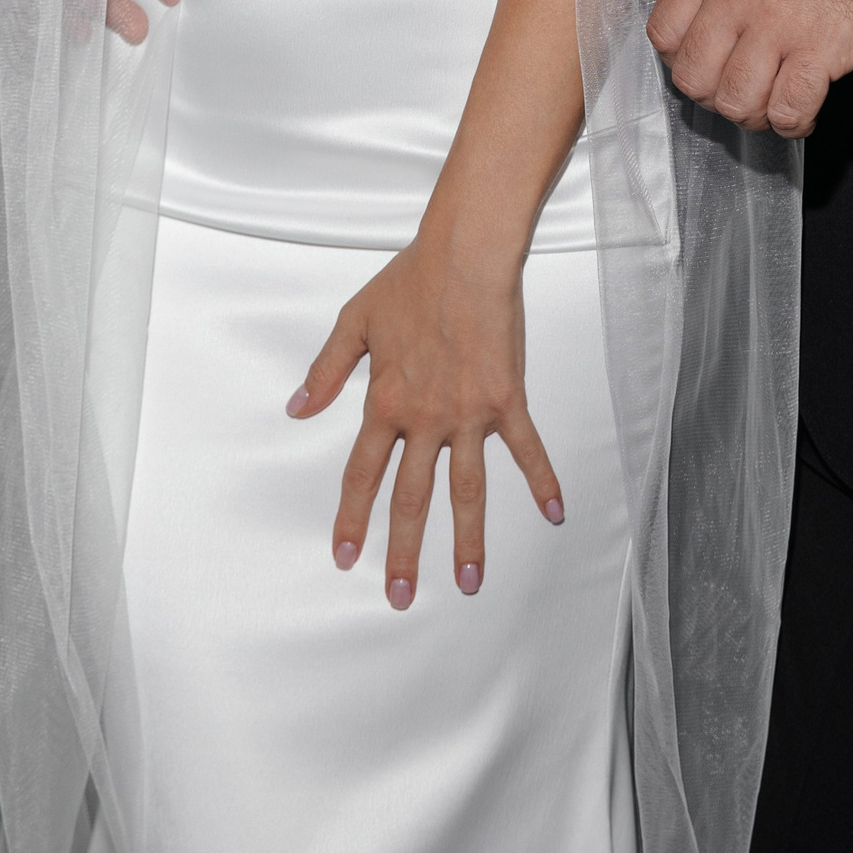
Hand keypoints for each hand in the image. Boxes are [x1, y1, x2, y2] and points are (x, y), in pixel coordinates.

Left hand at [287, 229, 563, 607]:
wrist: (464, 256)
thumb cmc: (411, 280)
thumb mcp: (355, 322)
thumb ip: (325, 371)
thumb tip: (296, 409)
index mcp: (386, 402)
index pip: (361, 473)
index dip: (351, 517)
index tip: (344, 556)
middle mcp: (425, 418)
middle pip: (411, 498)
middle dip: (403, 552)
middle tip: (399, 596)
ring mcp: (468, 414)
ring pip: (466, 490)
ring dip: (467, 540)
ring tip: (468, 583)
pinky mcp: (507, 401)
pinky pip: (527, 449)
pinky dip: (543, 481)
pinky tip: (556, 512)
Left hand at [647, 0, 852, 137]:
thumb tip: (704, 33)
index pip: (664, 31)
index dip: (683, 60)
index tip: (708, 65)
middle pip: (693, 76)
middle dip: (716, 96)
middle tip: (742, 92)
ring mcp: (776, 19)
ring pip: (734, 102)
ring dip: (754, 115)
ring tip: (774, 104)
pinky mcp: (819, 48)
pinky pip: (786, 111)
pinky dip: (794, 123)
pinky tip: (804, 112)